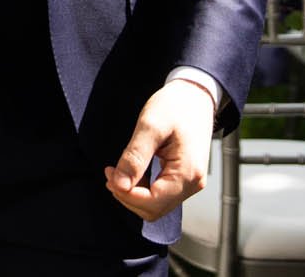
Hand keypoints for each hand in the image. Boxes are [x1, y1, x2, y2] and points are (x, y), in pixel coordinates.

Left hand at [105, 79, 214, 221]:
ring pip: (156, 205)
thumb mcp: (150, 125)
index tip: (109, 174)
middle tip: (110, 172)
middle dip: (127, 196)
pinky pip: (160, 195)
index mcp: (187, 173)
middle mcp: (192, 184)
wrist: (196, 95)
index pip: (152, 202)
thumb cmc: (176, 105)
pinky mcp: (184, 178)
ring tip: (116, 172)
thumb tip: (120, 184)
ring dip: (132, 194)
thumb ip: (135, 156)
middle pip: (154, 209)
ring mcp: (190, 182)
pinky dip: (141, 190)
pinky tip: (129, 173)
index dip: (126, 194)